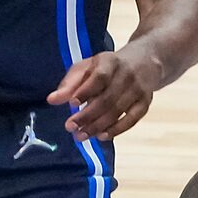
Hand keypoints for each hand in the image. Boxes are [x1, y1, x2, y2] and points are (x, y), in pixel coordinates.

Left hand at [48, 48, 162, 140]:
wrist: (144, 62)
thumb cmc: (108, 67)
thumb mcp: (88, 67)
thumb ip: (70, 84)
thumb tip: (52, 100)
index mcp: (110, 62)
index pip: (99, 77)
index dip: (85, 91)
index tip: (72, 104)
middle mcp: (127, 75)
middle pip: (107, 99)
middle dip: (87, 116)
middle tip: (70, 127)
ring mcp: (138, 90)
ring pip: (117, 111)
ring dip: (98, 126)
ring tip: (81, 135)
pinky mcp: (145, 103)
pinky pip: (131, 120)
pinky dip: (116, 130)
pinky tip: (101, 136)